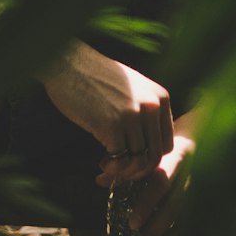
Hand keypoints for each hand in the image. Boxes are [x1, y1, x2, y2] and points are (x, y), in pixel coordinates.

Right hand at [41, 42, 173, 182]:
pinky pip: (120, 162)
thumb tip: (151, 150)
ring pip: (139, 163)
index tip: (132, 159)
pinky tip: (101, 162)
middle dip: (136, 171)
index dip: (150, 158)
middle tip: (119, 169)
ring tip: (108, 166)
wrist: (68, 63)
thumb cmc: (96, 77)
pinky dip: (112, 169)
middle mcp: (152, 106)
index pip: (167, 143)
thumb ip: (147, 112)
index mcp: (160, 97)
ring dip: (123, 172)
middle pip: (155, 156)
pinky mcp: (113, 126)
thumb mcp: (132, 88)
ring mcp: (133, 115)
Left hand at [119, 122, 195, 235]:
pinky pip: (192, 225)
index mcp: (178, 154)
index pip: (161, 180)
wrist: (205, 128)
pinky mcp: (205, 201)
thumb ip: (127, 162)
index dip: (148, 202)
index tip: (132, 222)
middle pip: (175, 206)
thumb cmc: (168, 138)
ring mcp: (201, 188)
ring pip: (185, 220)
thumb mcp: (150, 144)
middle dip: (155, 230)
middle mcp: (192, 173)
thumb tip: (100, 177)